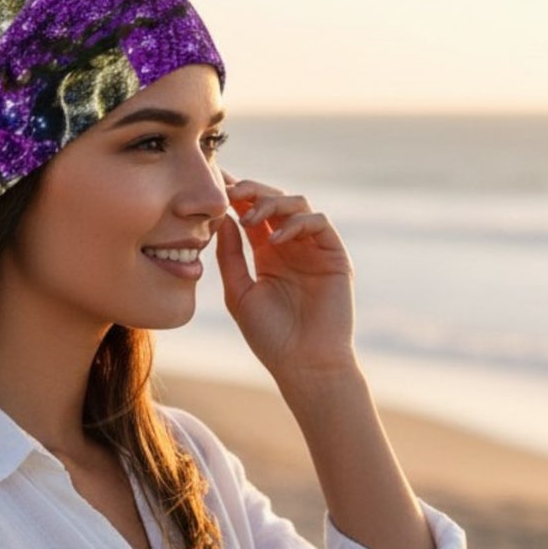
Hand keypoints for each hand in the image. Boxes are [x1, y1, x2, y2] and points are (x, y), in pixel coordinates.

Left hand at [214, 171, 358, 386]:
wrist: (304, 364)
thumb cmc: (271, 337)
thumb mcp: (239, 293)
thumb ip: (230, 256)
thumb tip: (224, 219)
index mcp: (267, 254)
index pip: (250, 214)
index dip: (234, 197)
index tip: (213, 185)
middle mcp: (291, 246)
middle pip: (273, 201)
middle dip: (251, 190)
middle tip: (230, 192)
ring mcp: (313, 248)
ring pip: (297, 204)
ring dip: (272, 203)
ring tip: (251, 218)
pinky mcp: (334, 255)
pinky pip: (319, 223)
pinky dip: (297, 223)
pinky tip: (277, 239)